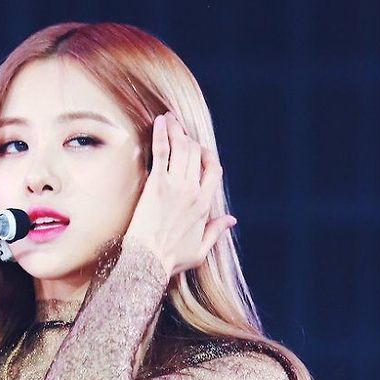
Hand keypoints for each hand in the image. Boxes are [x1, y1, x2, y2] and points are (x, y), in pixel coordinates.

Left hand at [123, 111, 236, 275]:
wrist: (148, 261)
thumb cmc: (172, 259)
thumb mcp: (200, 249)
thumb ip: (216, 231)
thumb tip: (232, 220)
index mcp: (205, 205)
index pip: (213, 171)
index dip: (208, 157)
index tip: (200, 151)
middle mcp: (193, 192)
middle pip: (197, 154)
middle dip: (189, 138)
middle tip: (179, 128)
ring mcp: (175, 186)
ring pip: (181, 148)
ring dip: (176, 129)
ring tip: (169, 117)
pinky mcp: (156, 184)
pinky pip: (161, 152)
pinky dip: (161, 134)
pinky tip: (159, 121)